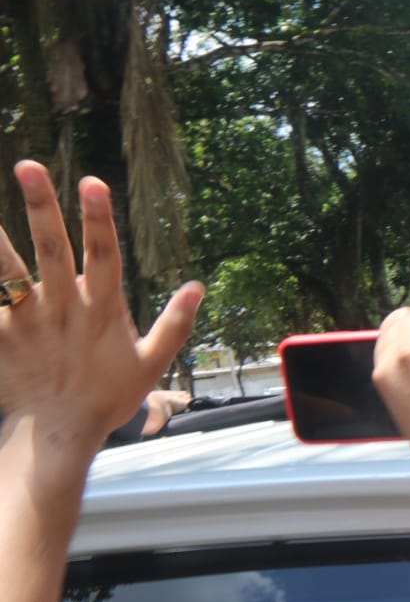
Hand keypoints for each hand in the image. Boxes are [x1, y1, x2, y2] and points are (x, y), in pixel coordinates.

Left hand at [0, 162, 202, 457]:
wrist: (58, 434)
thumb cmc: (108, 397)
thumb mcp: (152, 362)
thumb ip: (175, 323)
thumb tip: (197, 286)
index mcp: (101, 311)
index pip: (103, 253)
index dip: (99, 217)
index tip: (92, 181)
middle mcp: (63, 309)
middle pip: (50, 247)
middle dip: (40, 205)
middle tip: (28, 166)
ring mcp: (27, 323)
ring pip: (7, 271)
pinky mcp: (0, 338)